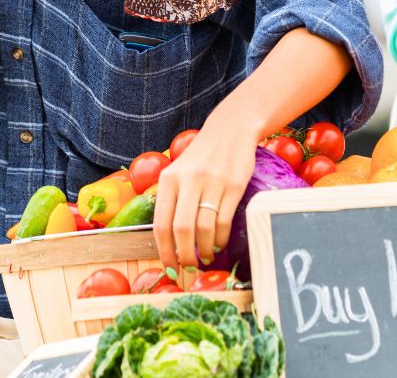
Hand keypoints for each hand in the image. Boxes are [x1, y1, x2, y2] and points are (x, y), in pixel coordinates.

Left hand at [152, 116, 256, 272]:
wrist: (230, 130)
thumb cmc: (201, 157)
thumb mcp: (178, 172)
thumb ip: (171, 200)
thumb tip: (168, 242)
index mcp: (169, 179)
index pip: (161, 224)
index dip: (164, 251)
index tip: (170, 267)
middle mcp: (189, 180)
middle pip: (182, 229)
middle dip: (185, 255)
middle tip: (189, 267)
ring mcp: (213, 182)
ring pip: (204, 228)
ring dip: (205, 249)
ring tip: (206, 256)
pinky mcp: (234, 184)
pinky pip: (224, 220)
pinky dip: (221, 238)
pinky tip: (219, 242)